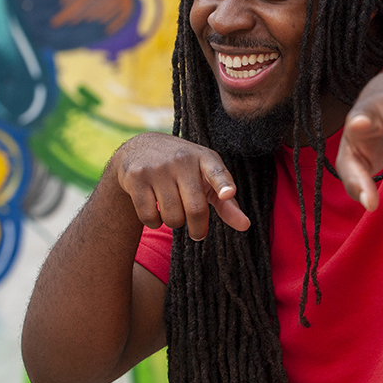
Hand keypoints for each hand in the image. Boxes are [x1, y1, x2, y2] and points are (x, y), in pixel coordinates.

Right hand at [112, 132, 249, 239]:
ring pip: (172, 217)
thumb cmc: (183, 170)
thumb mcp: (206, 178)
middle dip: (198, 228)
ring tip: (173, 212)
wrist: (140, 148)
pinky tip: (155, 210)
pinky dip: (154, 222)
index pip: (217, 172)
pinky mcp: (136, 177)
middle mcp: (182, 160)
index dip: (223, 184)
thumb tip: (245, 226)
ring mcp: (158, 167)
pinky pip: (149, 217)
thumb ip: (227, 202)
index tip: (229, 194)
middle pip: (195, 208)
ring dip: (175, 223)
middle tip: (198, 233)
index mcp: (205, 158)